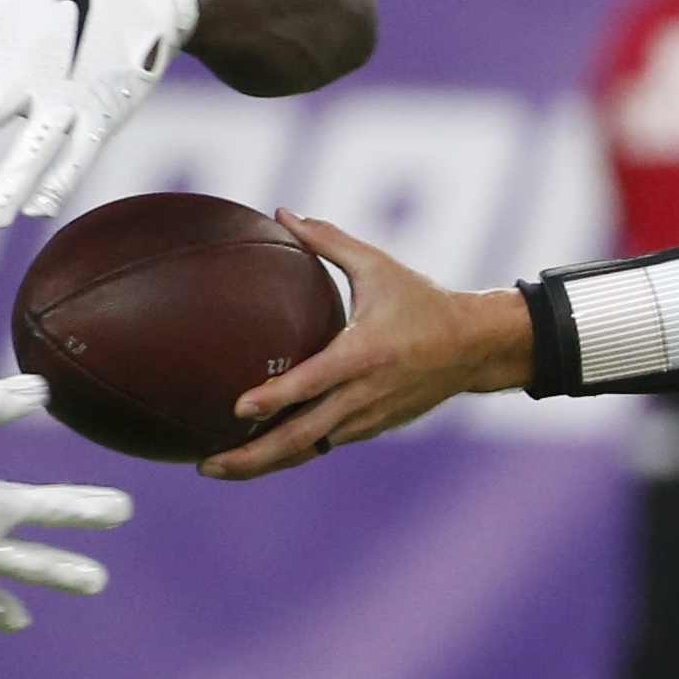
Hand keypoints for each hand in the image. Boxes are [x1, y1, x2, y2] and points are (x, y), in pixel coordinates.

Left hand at [200, 212, 534, 479]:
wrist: (473, 347)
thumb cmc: (422, 300)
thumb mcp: (378, 265)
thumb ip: (328, 240)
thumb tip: (283, 212)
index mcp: (363, 354)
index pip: (311, 383)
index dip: (274, 398)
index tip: (237, 408)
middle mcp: (363, 395)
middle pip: (300, 438)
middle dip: (250, 457)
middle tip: (205, 465)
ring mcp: (368, 418)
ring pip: (308, 450)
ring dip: (264, 462)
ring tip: (218, 466)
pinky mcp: (372, 428)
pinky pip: (323, 445)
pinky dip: (290, 452)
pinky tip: (256, 453)